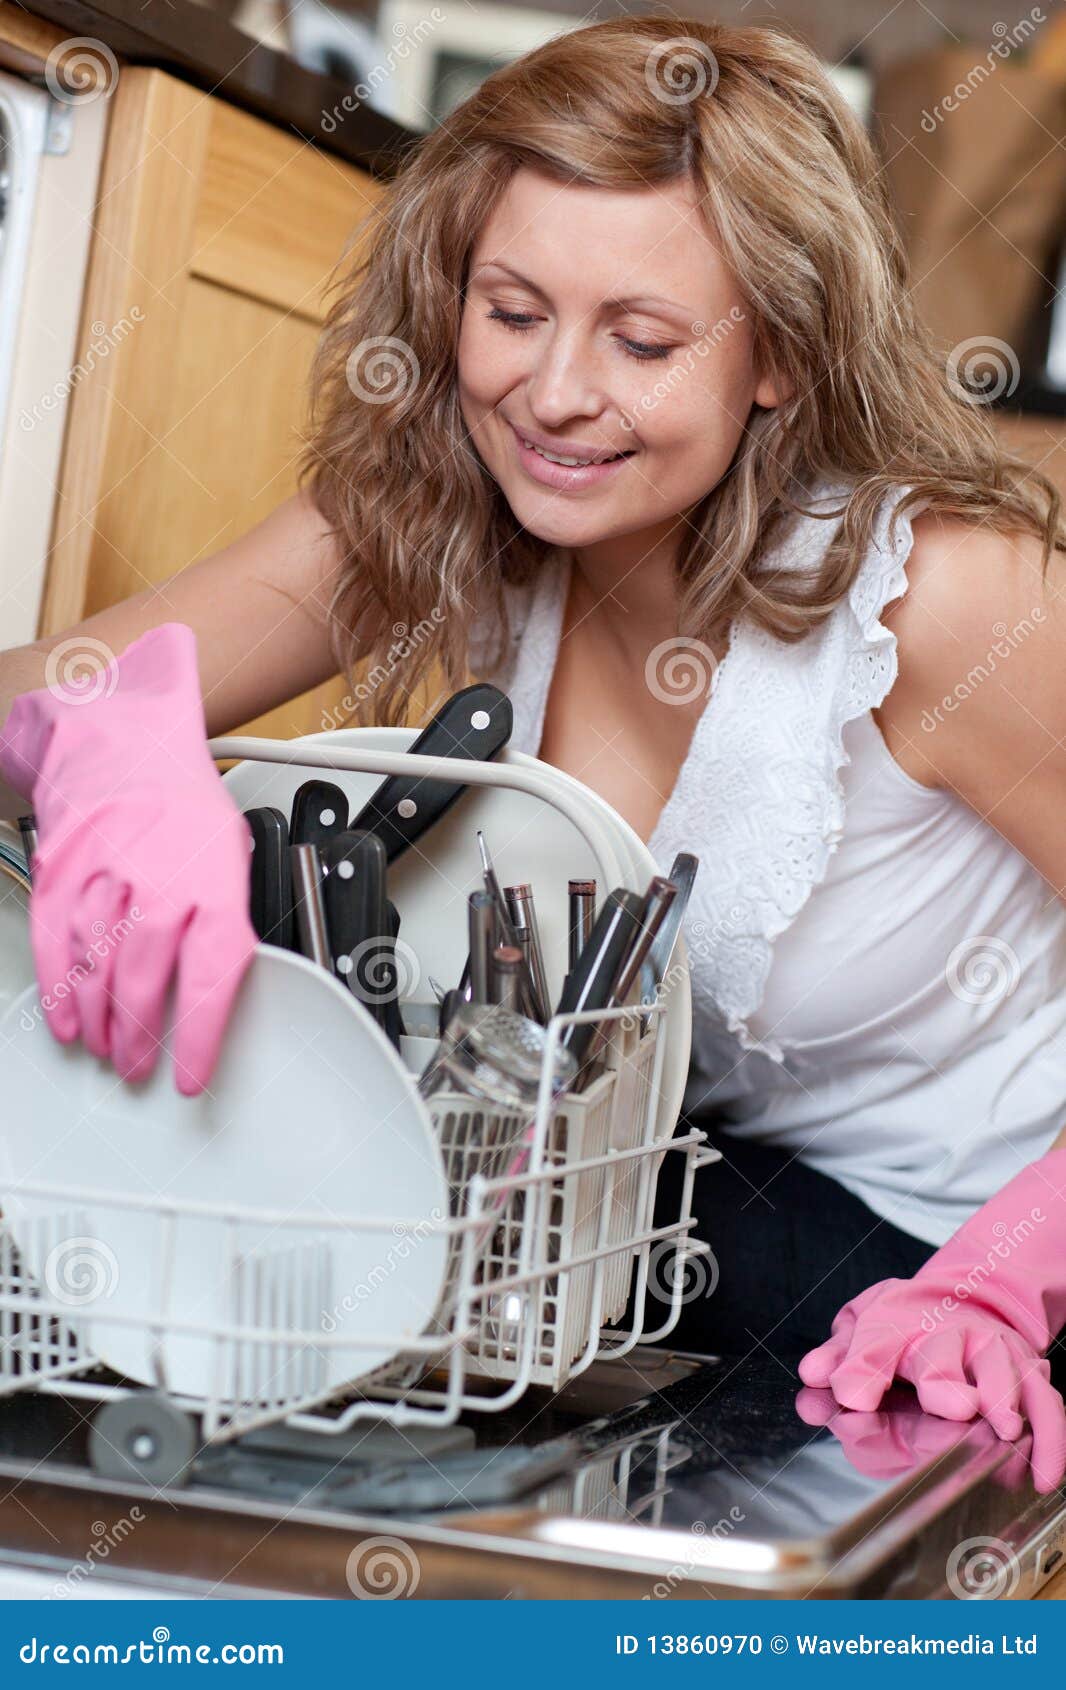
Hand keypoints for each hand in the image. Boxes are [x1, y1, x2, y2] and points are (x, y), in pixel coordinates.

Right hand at [1, 623, 256, 1092]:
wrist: (123, 738)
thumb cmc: (182, 801)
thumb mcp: (231, 855)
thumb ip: (224, 920)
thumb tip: (221, 986)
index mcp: (212, 881)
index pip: (210, 977)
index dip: (197, 1036)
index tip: (190, 1074)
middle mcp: (158, 880)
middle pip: (142, 980)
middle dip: (138, 1037)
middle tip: (137, 1064)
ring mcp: (102, 876)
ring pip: (96, 968)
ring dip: (98, 1021)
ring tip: (106, 1048)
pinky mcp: (60, 872)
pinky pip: (55, 944)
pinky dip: (59, 989)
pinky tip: (66, 1019)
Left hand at [797, 1146, 1065, 1492]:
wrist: (969, 1295)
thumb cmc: (911, 1324)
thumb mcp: (865, 1326)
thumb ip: (839, 1356)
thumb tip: (813, 1374)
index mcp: (897, 1322)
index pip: (873, 1340)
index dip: (860, 1368)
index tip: (850, 1396)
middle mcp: (948, 1332)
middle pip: (943, 1352)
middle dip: (944, 1377)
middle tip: (952, 1406)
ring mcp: (992, 1350)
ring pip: (1001, 1370)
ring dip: (1003, 1398)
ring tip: (1004, 1430)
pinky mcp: (1028, 1372)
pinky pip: (1045, 1404)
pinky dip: (1049, 1439)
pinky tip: (1042, 1474)